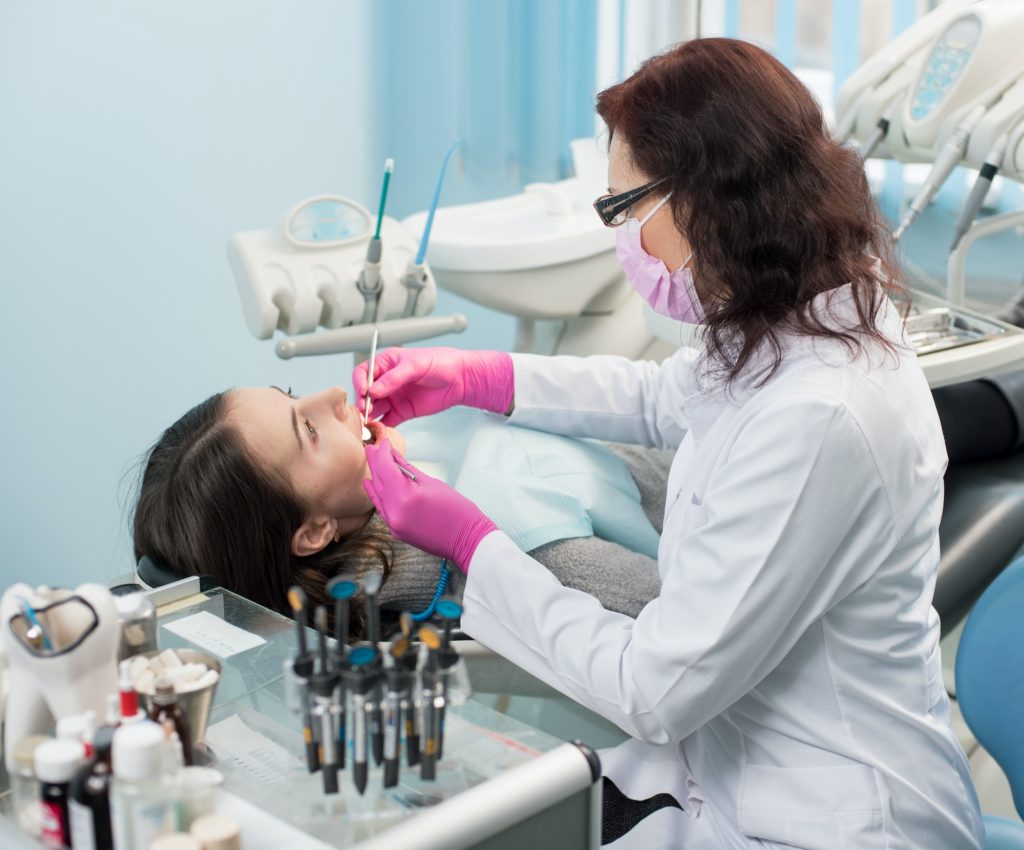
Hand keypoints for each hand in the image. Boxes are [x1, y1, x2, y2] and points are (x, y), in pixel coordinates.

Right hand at [353, 347, 512, 425]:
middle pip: (366, 393)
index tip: (364, 391)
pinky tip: (379, 429)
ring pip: (374, 408)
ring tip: (369, 421)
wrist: (460, 379)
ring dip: (369, 415)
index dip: (360, 382)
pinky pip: (387, 421)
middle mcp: (387, 381)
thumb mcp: (415, 365)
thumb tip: (373, 390)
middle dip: (363, 401)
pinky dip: (381, 426)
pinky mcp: (402, 412)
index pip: (364, 372)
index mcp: (387, 364)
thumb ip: (393, 378)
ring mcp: (394, 398)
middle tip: (365, 408)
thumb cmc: (440, 363)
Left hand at [363, 437, 496, 572]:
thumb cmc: (457, 510)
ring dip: (375, 477)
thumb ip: (408, 469)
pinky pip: (382, 508)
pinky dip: (377, 495)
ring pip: (378, 495)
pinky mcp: (396, 531)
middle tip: (371, 447)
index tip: (385, 442)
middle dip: (376, 462)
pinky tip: (370, 483)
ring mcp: (394, 524)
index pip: (386, 468)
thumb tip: (393, 455)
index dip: (384, 453)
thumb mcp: (432, 483)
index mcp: (406, 497)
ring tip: (372, 460)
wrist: (467, 540)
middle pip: (379, 481)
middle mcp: (395, 512)